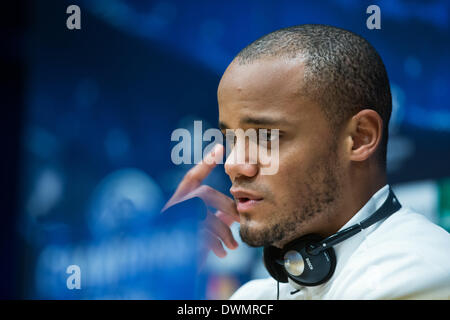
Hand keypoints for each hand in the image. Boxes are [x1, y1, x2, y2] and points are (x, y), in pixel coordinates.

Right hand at [161, 144, 239, 264]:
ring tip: (233, 246)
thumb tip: (232, 213)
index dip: (205, 162)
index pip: (192, 177)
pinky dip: (216, 244)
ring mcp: (174, 218)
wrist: (162, 269)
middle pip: (205, 194)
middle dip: (227, 206)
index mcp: (178, 201)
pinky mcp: (176, 233)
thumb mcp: (199, 230)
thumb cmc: (182, 246)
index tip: (220, 147)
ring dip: (224, 231)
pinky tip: (222, 253)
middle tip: (241, 220)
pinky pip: (201, 233)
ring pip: (205, 214)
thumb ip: (213, 218)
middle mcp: (174, 206)